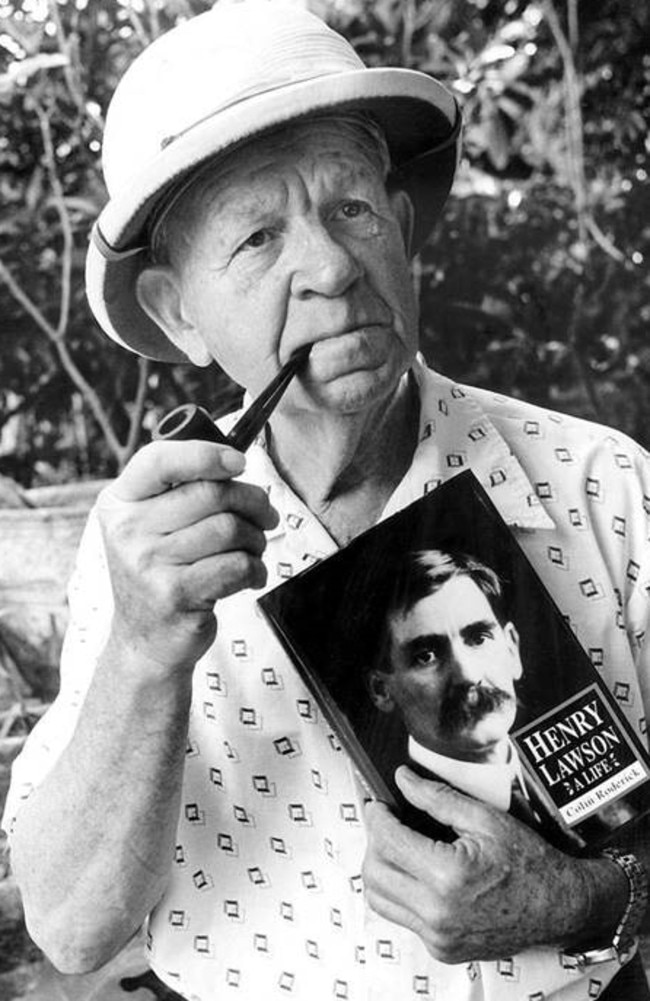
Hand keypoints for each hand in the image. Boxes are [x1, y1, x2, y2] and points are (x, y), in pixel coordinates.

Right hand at [96, 439, 278, 673]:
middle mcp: (127, 530)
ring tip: (252, 550)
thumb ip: (180, 490)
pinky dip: (255, 569)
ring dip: (256, 540)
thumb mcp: (151, 526)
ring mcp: (148, 564)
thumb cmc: (162, 572)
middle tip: (265, 516)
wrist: (145, 640)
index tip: (238, 462)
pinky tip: (249, 576)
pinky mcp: (175, 595)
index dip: (206, 453)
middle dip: (253, 502)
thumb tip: (236, 460)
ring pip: (230, 529)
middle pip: (211, 493)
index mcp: (119, 502)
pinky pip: (236, 565)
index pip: (160, 459)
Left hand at [362, 766, 626, 962]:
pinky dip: (400, 892)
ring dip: (380, 868)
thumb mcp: (484, 818)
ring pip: (380, 899)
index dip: (376, 816)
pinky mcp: (441, 950)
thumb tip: (402, 779)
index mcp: (447, 876)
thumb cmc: (529, 862)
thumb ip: (436, 798)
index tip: (378, 802)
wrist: (558, 907)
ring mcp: (438, 937)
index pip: (386, 841)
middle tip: (387, 821)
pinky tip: (418, 872)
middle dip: (374, 840)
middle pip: (374, 871)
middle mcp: (438, 914)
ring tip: (398, 845)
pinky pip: (402, 917)